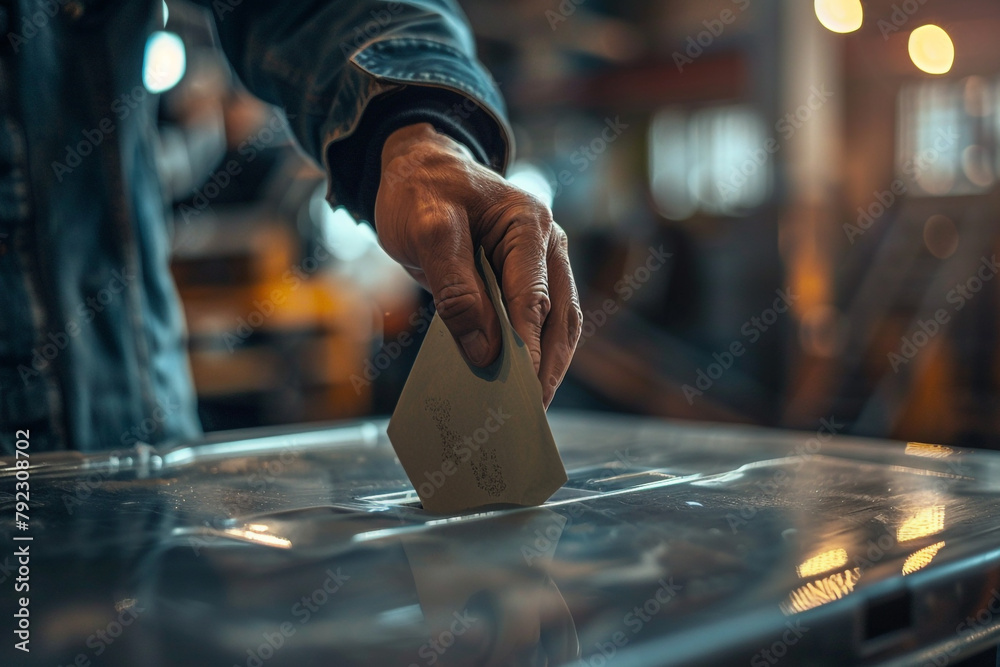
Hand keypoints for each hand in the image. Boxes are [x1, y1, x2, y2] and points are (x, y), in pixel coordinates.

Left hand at [375, 123, 580, 407]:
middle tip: (530, 415)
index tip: (521, 388)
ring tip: (528, 411)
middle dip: (546, 367)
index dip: (528, 346)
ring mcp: (539, 265)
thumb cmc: (422, 192)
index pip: (534, 297)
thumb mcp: (429, 233)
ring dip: (545, 366)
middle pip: (559, 317)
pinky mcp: (523, 282)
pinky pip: (533, 323)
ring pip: (556, 325)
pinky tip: (511, 383)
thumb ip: (456, 290)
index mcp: (529, 225)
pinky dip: (528, 354)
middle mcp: (546, 246)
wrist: (418, 170)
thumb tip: (484, 351)